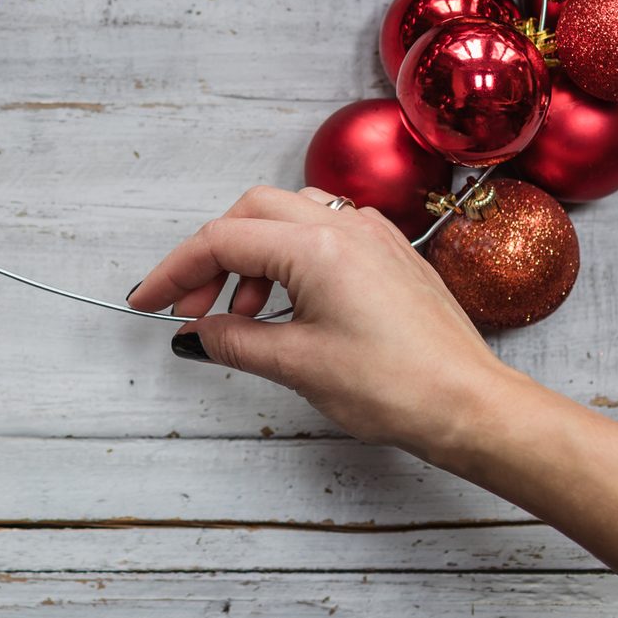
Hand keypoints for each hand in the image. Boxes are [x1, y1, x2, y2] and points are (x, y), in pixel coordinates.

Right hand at [127, 184, 520, 461]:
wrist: (470, 404)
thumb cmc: (398, 386)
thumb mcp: (298, 365)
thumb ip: (235, 340)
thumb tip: (198, 332)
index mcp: (317, 246)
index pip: (222, 240)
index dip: (175, 271)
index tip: (147, 300)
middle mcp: (345, 226)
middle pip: (250, 213)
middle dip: (211, 257)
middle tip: (190, 307)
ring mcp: (372, 235)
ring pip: (287, 217)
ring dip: (251, 256)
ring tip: (241, 314)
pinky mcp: (389, 254)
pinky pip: (323, 232)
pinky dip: (288, 258)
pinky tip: (286, 304)